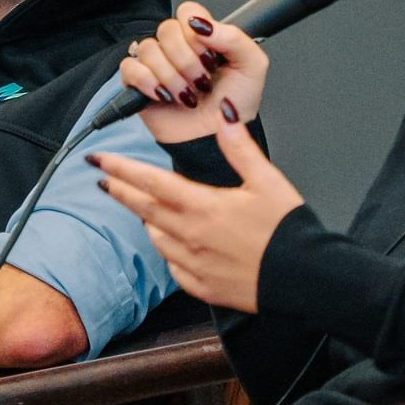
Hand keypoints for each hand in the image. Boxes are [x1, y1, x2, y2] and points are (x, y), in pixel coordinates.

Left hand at [91, 105, 301, 311]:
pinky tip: (172, 244)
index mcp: (203, 206)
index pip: (150, 182)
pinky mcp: (202, 286)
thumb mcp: (268, 181)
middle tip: (103, 180)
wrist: (306, 279)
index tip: (99, 159)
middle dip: (121, 192)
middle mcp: (191, 236)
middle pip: (143, 210)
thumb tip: (224, 117)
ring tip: (144, 209)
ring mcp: (194, 264)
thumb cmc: (289, 231)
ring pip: (156, 238)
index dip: (121, 168)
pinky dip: (167, 250)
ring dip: (146, 220)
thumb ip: (240, 149)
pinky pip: (173, 266)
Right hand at [120, 2, 268, 144]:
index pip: (187, 11)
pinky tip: (164, 96)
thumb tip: (202, 24)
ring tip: (186, 95)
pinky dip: (148, 82)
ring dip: (171, 76)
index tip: (210, 56)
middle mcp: (177, 47)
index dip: (196, 32)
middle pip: (166, 29)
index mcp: (202, 37)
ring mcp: (155, 64)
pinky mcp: (137, 83)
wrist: (217, 138)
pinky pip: (130, 68)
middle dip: (187, 60)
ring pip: (148, 49)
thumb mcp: (252, 65)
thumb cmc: (235, 105)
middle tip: (201, 81)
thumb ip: (233, 37)